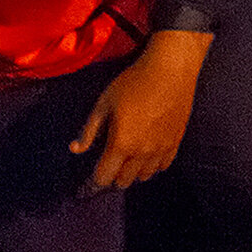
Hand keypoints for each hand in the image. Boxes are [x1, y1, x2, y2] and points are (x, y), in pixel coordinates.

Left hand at [71, 33, 202, 190]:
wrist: (170, 70)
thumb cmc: (133, 82)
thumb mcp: (104, 103)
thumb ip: (89, 129)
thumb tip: (75, 149)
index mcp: (121, 143)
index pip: (104, 177)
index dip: (96, 178)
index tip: (92, 174)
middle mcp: (142, 152)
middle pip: (124, 181)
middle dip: (113, 176)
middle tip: (110, 163)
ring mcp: (161, 148)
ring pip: (145, 176)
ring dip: (134, 172)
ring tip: (128, 159)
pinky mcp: (176, 141)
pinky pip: (163, 166)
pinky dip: (153, 165)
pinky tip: (147, 154)